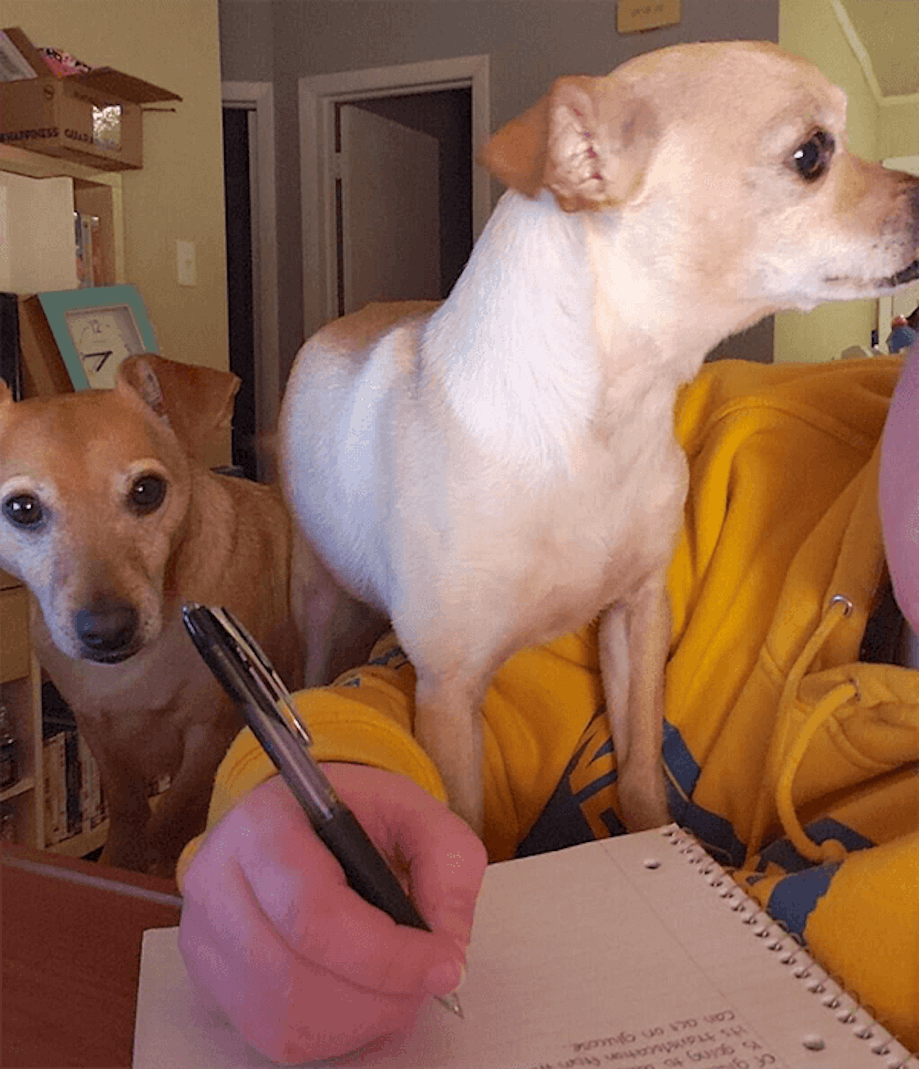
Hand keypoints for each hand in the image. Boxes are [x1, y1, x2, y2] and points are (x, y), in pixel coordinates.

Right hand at [178, 765, 486, 1063]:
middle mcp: (217, 882)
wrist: (305, 817)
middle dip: (380, 995)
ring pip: (284, 1018)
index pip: (313, 914)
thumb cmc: (356, 813)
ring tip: (398, 988)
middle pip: (295, 978)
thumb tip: (447, 943)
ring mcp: (206, 936)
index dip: (386, 955)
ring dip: (360, 1020)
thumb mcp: (416, 811)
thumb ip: (448, 863)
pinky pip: (274, 1036)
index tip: (443, 963)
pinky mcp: (212, 980)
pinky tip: (363, 998)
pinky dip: (334, 1033)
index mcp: (264, 826)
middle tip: (427, 980)